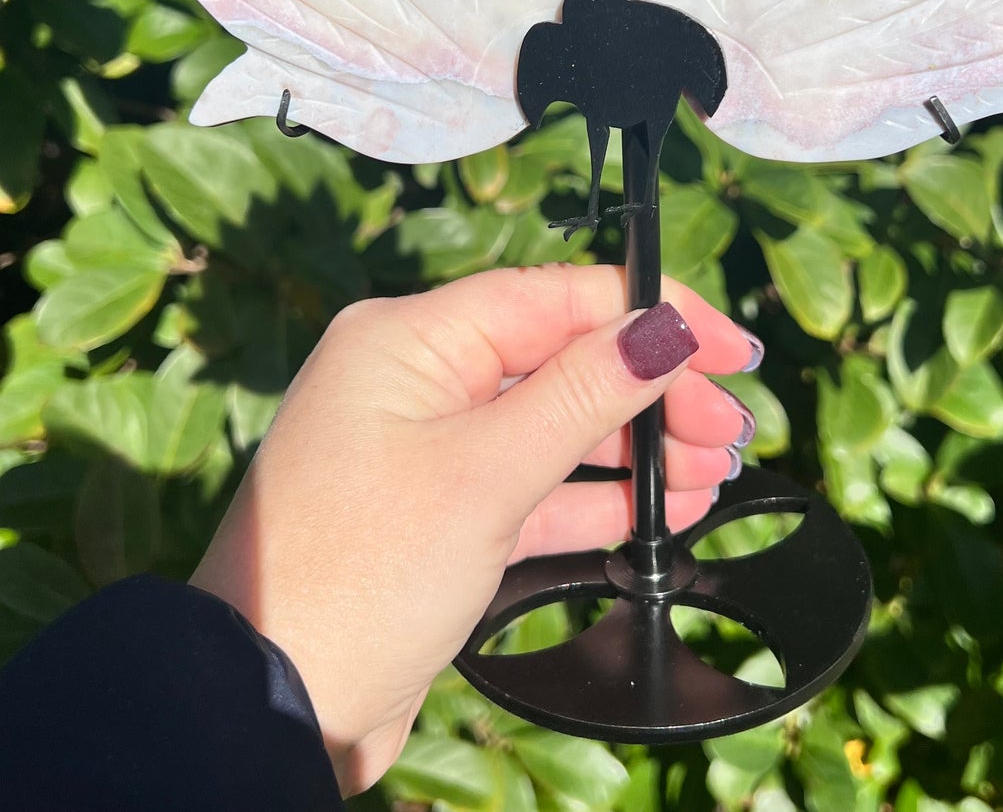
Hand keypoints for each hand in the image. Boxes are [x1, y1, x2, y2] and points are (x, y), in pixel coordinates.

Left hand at [190, 265, 759, 793]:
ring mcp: (429, 449)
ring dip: (636, 448)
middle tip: (731, 430)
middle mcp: (419, 379)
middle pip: (562, 359)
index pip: (555, 297)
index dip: (650, 313)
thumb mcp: (485, 473)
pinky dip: (596, 496)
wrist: (271, 704)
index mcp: (412, 339)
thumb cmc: (363, 571)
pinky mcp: (442, 514)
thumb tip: (665, 327)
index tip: (730, 344)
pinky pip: (535, 484)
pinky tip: (662, 512)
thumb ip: (583, 394)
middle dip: (651, 391)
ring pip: (556, 425)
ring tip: (715, 474)